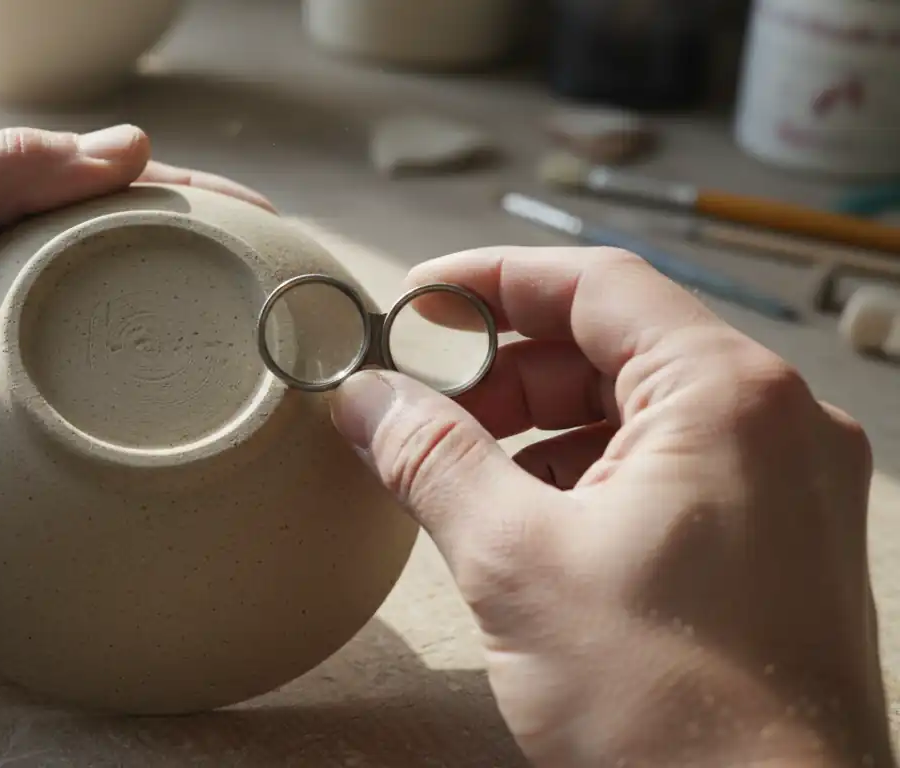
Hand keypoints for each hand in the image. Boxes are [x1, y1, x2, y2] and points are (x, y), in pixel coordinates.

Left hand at [0, 124, 272, 520]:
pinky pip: (41, 454)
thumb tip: (128, 147)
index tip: (263, 228)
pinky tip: (143, 478)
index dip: (187, 206)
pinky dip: (89, 461)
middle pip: (111, 291)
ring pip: (86, 378)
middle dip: (189, 299)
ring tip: (234, 410)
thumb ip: (1, 177)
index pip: (106, 204)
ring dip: (149, 387)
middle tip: (269, 328)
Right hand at [329, 247, 892, 765]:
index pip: (595, 284)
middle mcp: (777, 422)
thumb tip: (364, 398)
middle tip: (420, 403)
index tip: (416, 302)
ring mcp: (791, 484)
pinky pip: (672, 469)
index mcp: (727, 396)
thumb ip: (430, 460)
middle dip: (505, 369)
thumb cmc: (668, 706)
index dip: (491, 281)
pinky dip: (590, 475)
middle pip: (616, 345)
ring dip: (541, 426)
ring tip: (461, 471)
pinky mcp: (783, 542)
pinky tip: (528, 521)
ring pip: (642, 410)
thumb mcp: (516, 564)